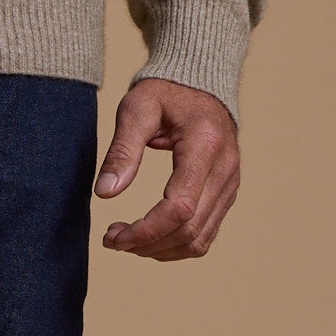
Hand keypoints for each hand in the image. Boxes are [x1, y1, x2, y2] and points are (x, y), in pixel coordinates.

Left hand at [94, 78, 240, 260]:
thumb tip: (104, 193)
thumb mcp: (136, 109)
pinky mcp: (226, 194)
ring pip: (199, 240)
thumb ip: (122, 150)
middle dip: (147, 244)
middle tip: (111, 240)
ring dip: (160, 250)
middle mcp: (225, 169)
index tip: (113, 236)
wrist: (199, 85)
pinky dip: (175, 244)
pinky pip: (204, 234)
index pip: (180, 207)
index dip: (146, 231)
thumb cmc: (165, 93)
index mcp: (205, 145)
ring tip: (125, 239)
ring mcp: (230, 184)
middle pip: (190, 230)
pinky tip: (149, 236)